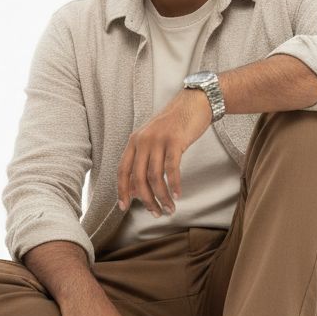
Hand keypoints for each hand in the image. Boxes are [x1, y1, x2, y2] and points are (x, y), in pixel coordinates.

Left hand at [116, 88, 211, 215]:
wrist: (194, 102)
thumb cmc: (174, 124)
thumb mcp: (153, 139)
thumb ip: (143, 160)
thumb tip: (135, 189)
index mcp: (134, 141)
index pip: (122, 171)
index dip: (122, 191)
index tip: (125, 208)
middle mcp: (143, 140)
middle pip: (139, 178)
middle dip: (147, 200)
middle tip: (156, 213)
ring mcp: (158, 140)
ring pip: (155, 177)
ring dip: (162, 197)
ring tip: (170, 209)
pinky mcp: (175, 141)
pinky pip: (171, 169)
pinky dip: (174, 185)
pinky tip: (177, 195)